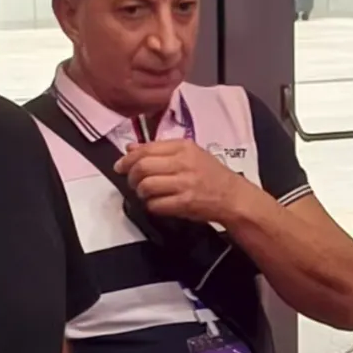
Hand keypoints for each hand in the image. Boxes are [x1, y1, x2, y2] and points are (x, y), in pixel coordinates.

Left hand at [114, 140, 246, 224]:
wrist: (232, 196)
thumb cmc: (210, 174)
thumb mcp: (188, 153)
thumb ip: (159, 150)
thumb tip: (131, 148)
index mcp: (183, 147)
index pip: (146, 149)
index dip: (128, 158)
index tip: (120, 166)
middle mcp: (183, 163)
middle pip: (142, 167)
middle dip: (131, 176)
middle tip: (132, 181)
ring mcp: (184, 184)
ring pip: (146, 186)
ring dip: (140, 192)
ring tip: (145, 193)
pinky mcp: (185, 203)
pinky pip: (156, 204)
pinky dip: (151, 205)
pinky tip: (156, 203)